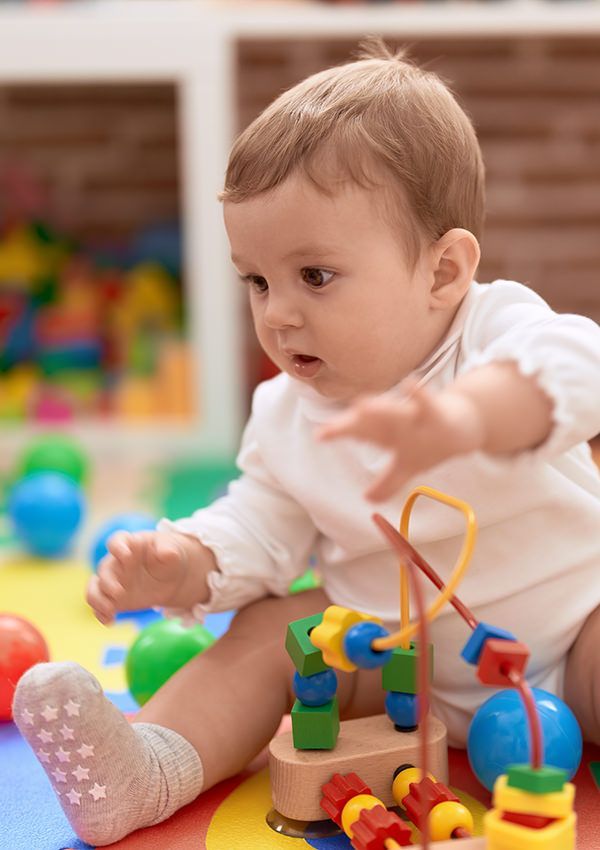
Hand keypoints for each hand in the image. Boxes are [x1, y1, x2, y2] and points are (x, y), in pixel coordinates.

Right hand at [86, 531, 192, 624]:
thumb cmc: (168, 558)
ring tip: (110, 610)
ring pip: (94, 588)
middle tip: (119, 593)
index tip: (126, 555)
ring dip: (97, 599)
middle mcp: (116, 562)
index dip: (118, 547)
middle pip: (104, 569)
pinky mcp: (113, 599)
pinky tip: (109, 621)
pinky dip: (100, 614)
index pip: (118, 541)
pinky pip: (99, 605)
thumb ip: (168, 550)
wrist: (170, 578)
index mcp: (130, 545)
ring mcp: (112, 581)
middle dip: (108, 581)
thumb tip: (166, 553)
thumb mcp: (173, 551)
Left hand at [316, 380, 484, 501]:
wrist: (463, 426)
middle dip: (349, 425)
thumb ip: (388, 482)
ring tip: (360, 405)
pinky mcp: (436, 414)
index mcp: (386, 433)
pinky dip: (419, 395)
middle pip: (369, 424)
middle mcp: (394, 423)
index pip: (359, 431)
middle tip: (328, 430)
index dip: (339, 432)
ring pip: (395, 413)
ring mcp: (415, 418)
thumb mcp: (407, 466)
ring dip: (379, 409)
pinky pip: (427, 403)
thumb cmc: (428, 440)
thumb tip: (369, 500)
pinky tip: (410, 384)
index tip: (319, 436)